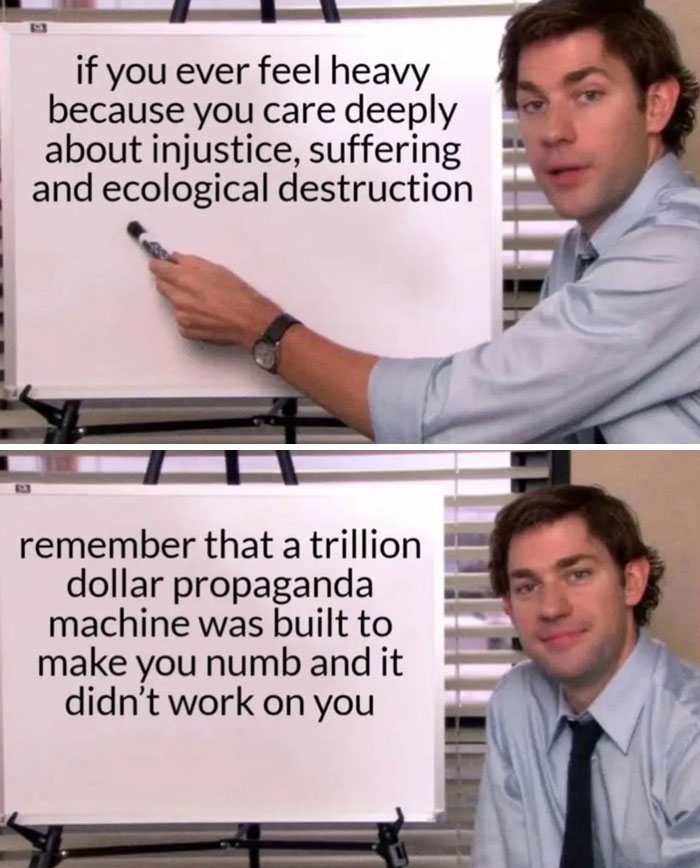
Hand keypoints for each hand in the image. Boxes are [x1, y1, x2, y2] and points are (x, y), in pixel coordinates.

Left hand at [149, 253, 281, 348]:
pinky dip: (191, 318)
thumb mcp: (216, 269)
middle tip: (187, 284)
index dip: (159, 266)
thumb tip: (177, 260)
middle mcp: (179, 296)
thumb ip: (191, 263)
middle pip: (161, 286)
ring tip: (205, 303)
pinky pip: (182, 321)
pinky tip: (207, 316)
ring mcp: (181, 315)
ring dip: (183, 302)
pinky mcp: (187, 330)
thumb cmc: (238, 294)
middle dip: (170, 282)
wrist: (249, 320)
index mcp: (184, 277)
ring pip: (174, 304)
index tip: (160, 265)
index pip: (157, 268)